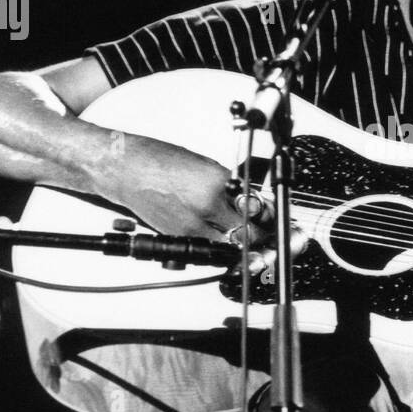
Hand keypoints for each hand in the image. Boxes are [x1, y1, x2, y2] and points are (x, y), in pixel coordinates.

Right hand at [108, 134, 304, 275]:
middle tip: (280, 242)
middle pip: (249, 236)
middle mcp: (207, 208)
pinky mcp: (178, 238)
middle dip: (268, 240)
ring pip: (231, 249)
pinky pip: (209, 250)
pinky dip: (223, 250)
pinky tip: (233, 248)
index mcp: (219, 185)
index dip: (275, 222)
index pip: (258, 211)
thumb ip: (232, 188)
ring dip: (248, 250)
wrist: (126, 169)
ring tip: (262, 249)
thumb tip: (254, 203)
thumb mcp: (209, 167)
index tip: (286, 226)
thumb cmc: (162, 161)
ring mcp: (192, 227)